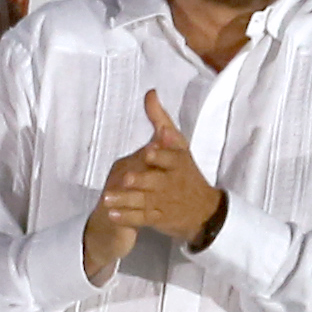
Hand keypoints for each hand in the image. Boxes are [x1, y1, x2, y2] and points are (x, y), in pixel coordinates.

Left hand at [84, 86, 229, 278]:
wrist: (204, 210)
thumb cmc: (185, 171)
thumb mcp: (178, 145)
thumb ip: (160, 120)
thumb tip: (150, 93)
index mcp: (177, 163)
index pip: (171, 159)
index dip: (160, 156)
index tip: (150, 151)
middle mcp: (171, 183)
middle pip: (155, 182)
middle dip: (142, 180)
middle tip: (127, 178)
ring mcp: (165, 202)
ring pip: (144, 201)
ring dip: (126, 200)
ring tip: (107, 198)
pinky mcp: (159, 218)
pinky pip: (142, 218)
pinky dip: (127, 217)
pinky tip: (112, 214)